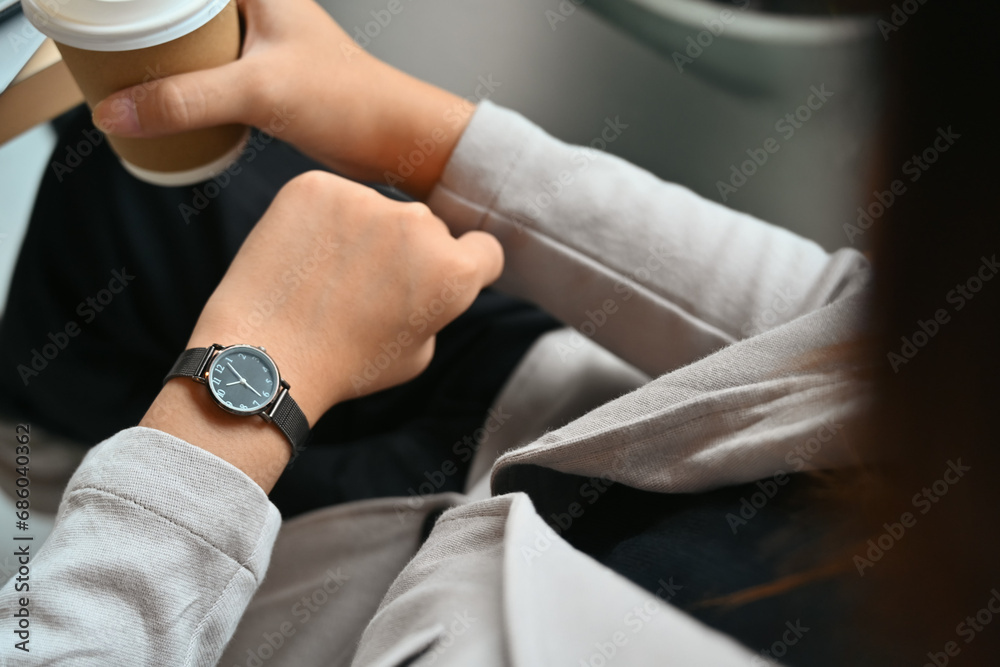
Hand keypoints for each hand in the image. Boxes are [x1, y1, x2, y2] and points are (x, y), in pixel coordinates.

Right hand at [92, 0, 474, 198]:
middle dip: (139, 23)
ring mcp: (260, 39)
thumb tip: (115, 112)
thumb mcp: (258, 91)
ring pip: (192, 37)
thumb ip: (185, 100)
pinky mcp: (264, 73)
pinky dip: (182, 81)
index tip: (98, 8)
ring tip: (118, 72)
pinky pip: (208, 68)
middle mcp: (256, 5)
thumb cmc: (350, 99)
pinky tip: (160, 99)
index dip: (137, 2)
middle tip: (98, 42)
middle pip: (179, 7)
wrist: (396, 137)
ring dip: (159, 56)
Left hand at [141, 171, 502, 488]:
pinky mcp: (317, 184)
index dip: (464, 269)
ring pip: (377, 210)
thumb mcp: (418, 353)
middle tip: (367, 291)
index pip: (484, 250)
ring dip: (364, 233)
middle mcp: (418, 223)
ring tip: (327, 278)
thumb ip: (436, 306)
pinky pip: (332, 197)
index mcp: (454, 270)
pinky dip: (321, 221)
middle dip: (407, 252)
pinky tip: (303, 258)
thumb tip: (426, 278)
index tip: (432, 284)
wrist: (266, 356)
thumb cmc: (345, 365)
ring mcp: (366, 198)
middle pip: (427, 229)